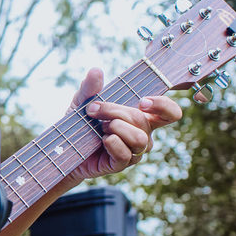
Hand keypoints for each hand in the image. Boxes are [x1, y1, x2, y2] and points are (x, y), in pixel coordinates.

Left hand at [63, 68, 181, 181]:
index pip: (170, 112)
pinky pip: (126, 154)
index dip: (163, 105)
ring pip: (139, 138)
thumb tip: (96, 71)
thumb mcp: (82, 101)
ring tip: (100, 128)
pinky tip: (101, 140)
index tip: (142, 101)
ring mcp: (134, 151)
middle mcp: (143, 134)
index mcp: (142, 116)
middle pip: (142, 120)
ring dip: (115, 128)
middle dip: (115, 111)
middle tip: (94, 109)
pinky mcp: (121, 164)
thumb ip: (90, 88)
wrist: (65, 148)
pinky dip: (112, 143)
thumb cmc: (81, 122)